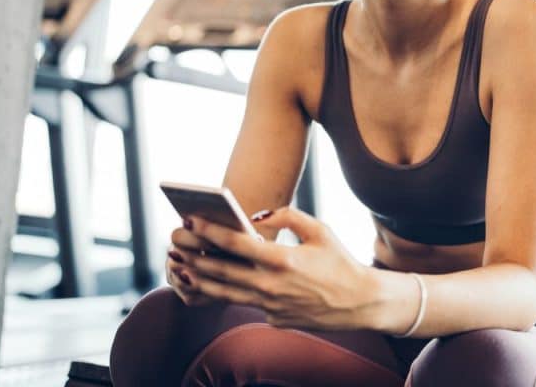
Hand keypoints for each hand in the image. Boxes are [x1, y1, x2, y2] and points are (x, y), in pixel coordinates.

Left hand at [176, 207, 378, 329]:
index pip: (237, 244)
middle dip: (194, 254)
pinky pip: (248, 303)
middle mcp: (272, 286)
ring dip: (200, 279)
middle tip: (174, 241)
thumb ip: (288, 215)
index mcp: (284, 259)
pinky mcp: (274, 319)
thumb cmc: (341, 262)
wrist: (361, 302)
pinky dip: (229, 293)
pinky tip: (212, 284)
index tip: (191, 220)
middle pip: (222, 270)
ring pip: (226, 293)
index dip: (210, 231)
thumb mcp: (321, 230)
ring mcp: (271, 306)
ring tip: (181, 267)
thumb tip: (256, 216)